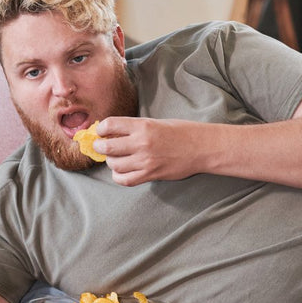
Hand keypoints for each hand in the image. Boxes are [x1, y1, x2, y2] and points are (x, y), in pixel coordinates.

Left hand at [95, 117, 209, 185]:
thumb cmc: (181, 132)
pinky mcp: (151, 175)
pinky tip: (122, 171)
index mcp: (143, 126)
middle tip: (100, 146)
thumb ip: (135, 128)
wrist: (202, 147)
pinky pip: (125, 180)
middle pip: (107, 147)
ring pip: (114, 164)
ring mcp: (146, 161)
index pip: (110, 125)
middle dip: (99, 146)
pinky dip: (119, 176)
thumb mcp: (156, 122)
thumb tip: (111, 133)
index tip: (100, 131)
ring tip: (116, 158)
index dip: (101, 129)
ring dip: (111, 161)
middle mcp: (142, 143)